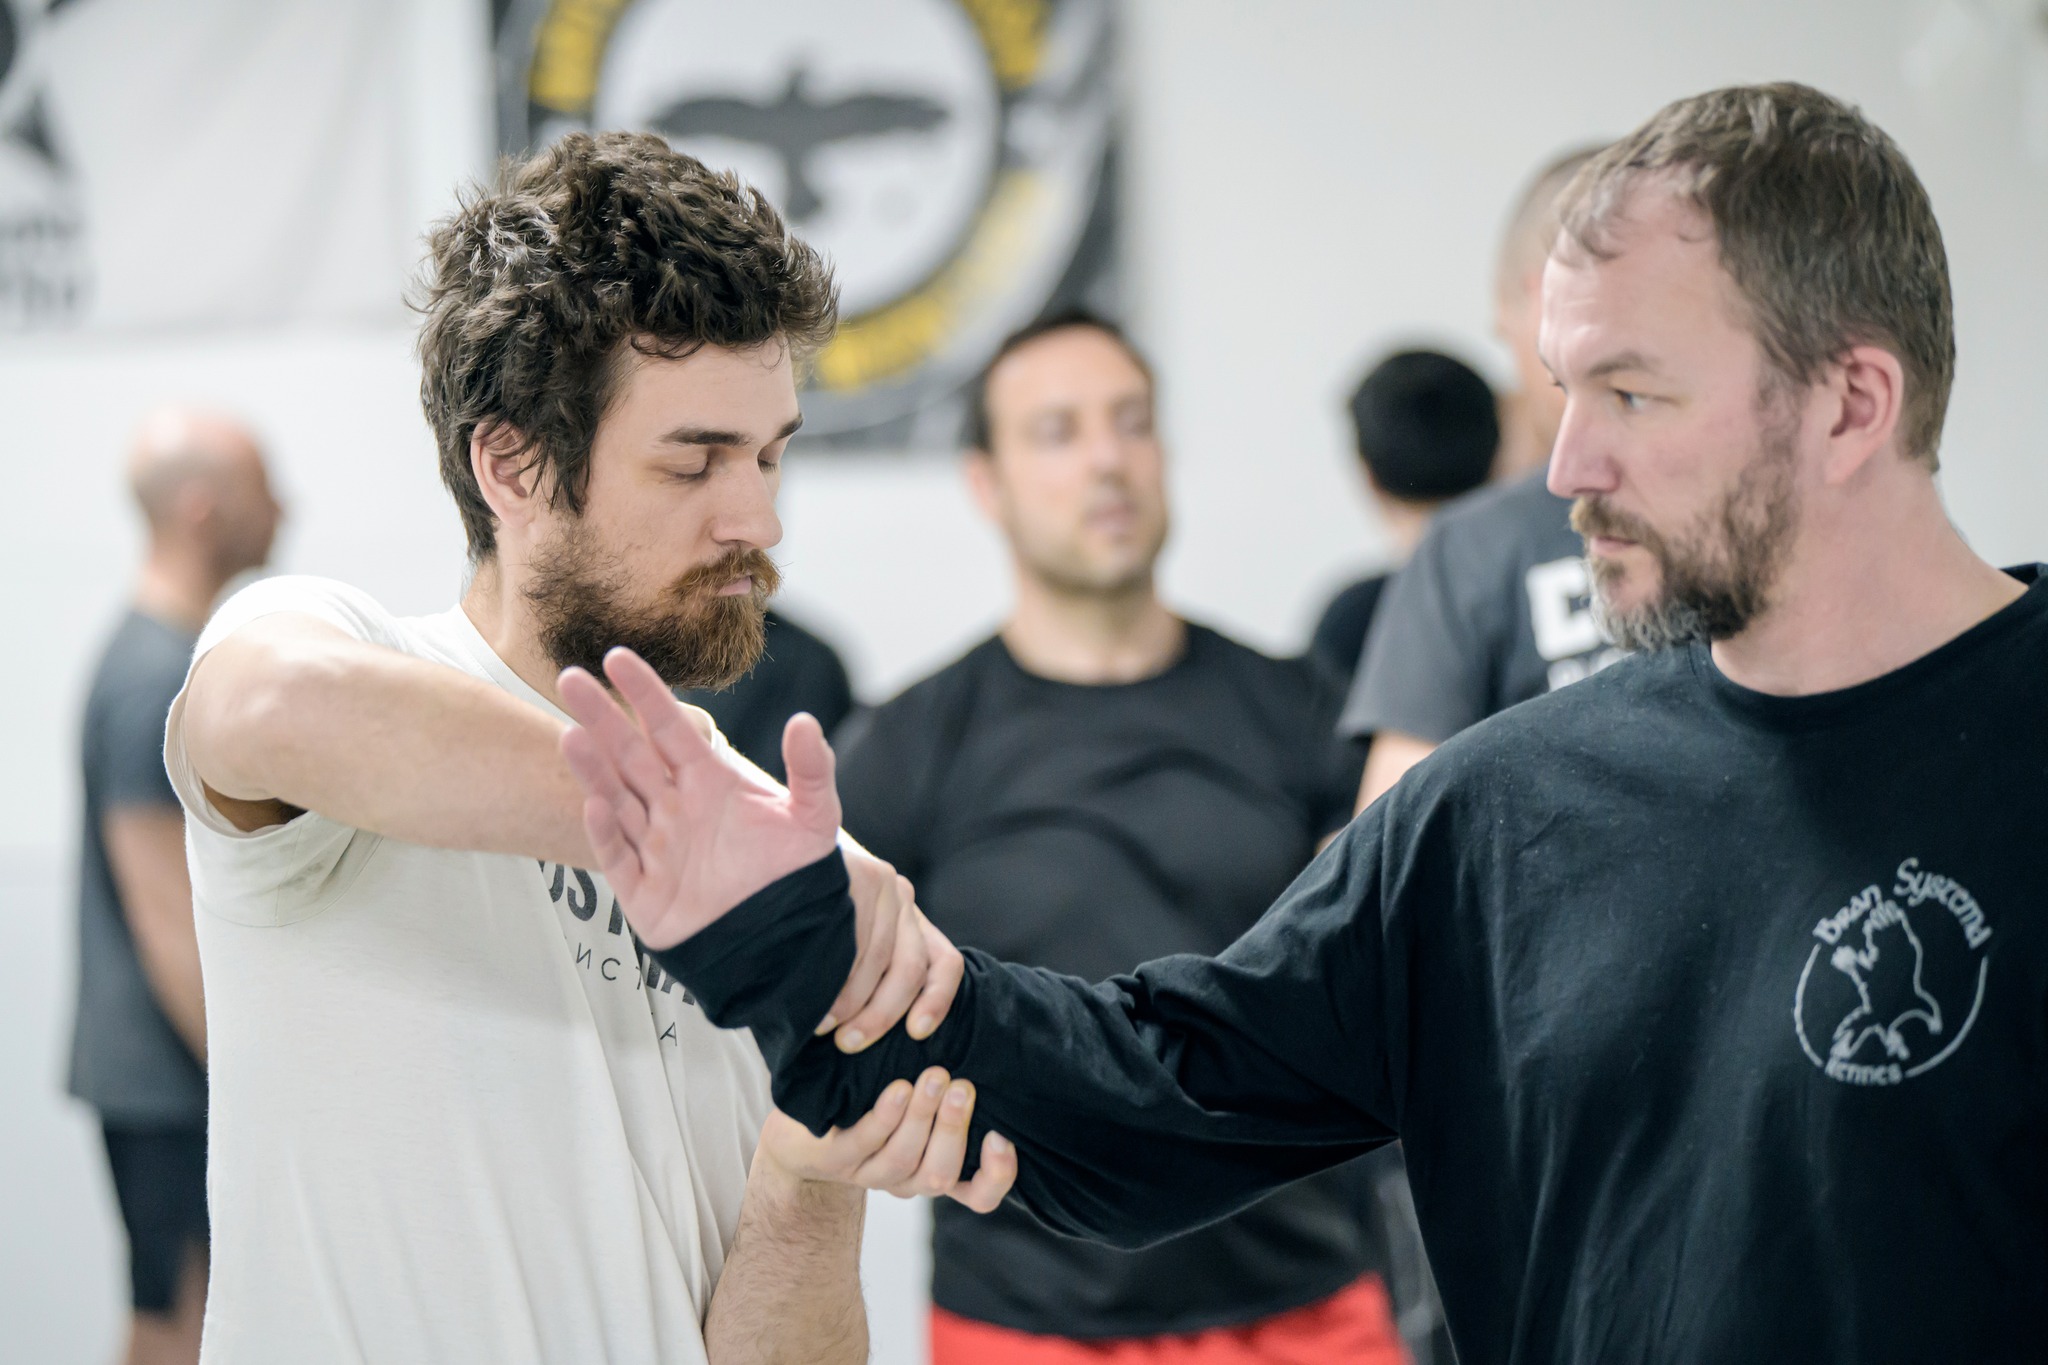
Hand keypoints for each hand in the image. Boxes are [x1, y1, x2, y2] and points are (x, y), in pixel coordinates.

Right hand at [558, 648, 839, 948]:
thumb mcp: (813, 819)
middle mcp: (674, 808)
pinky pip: (617, 856)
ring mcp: (654, 846)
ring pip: (615, 798)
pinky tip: (596, 803)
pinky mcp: (643, 890)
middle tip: (570, 678)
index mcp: (708, 782)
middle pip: (631, 754)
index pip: (671, 729)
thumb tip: (805, 721)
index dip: (645, 694)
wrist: (784, 939)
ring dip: (593, 769)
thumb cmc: (793, 876)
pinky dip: (605, 832)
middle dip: (602, 717)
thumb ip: (812, 771)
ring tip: (571, 734)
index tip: (617, 657)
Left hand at [758, 1068, 1015, 1212]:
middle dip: (953, 1129)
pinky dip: (883, 1118)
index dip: (996, 1176)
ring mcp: (866, 1174)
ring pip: (903, 1161)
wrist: (799, 1122)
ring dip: (922, 1118)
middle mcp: (904, 1179)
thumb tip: (990, 1053)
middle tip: (961, 1086)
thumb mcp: (917, 1096)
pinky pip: (863, 1145)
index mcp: (932, 1167)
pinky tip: (897, 1089)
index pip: (978, 1195)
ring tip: (934, 1077)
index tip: (1000, 1137)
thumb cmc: (871, 1099)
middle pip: (939, 1174)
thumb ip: (948, 1089)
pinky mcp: (831, 1160)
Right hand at [820, 851, 963, 1051]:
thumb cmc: (809, 922)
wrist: (778, 860)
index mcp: (911, 921)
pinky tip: (815, 990)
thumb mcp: (846, 946)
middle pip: (912, 967)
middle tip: (848, 1042)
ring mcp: (883, 884)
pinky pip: (856, 935)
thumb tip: (871, 1035)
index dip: (937, 1001)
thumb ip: (867, 975)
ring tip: (823, 1024)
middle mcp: (903, 900)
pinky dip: (838, 971)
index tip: (917, 1033)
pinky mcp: (861, 872)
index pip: (944, 963)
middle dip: (882, 1014)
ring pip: (881, 956)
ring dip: (852, 1000)